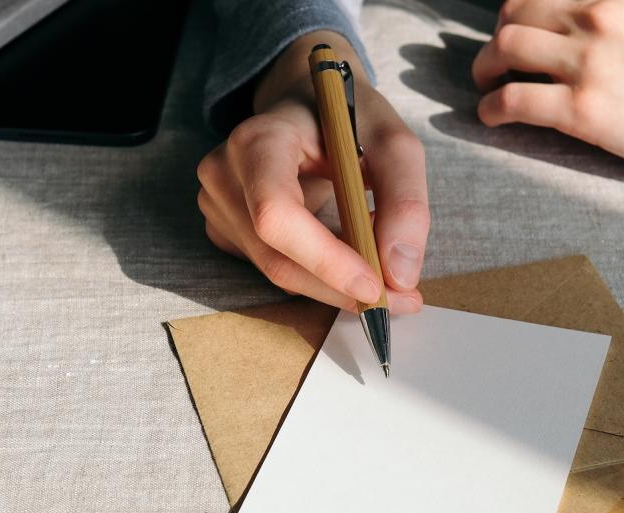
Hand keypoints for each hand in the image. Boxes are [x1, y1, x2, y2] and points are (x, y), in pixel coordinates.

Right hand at [198, 31, 428, 312]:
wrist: (306, 103)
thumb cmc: (348, 117)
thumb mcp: (394, 143)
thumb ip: (405, 202)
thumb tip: (401, 275)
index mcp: (258, 139)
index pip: (277, 215)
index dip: (325, 259)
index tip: (376, 286)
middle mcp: (224, 173)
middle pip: (277, 258)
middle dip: (342, 288)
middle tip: (402, 298)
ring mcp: (217, 204)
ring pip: (278, 272)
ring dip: (336, 282)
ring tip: (382, 260)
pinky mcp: (225, 228)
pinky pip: (275, 267)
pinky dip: (319, 274)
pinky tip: (347, 250)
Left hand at [472, 0, 623, 222]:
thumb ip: (620, 14)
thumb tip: (578, 23)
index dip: (519, 8)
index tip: (515, 26)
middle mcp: (601, 15)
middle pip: (515, 13)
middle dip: (498, 37)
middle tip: (496, 62)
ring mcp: (590, 62)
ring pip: (504, 49)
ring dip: (485, 69)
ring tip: (488, 86)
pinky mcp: (584, 112)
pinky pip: (511, 100)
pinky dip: (491, 108)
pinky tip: (493, 118)